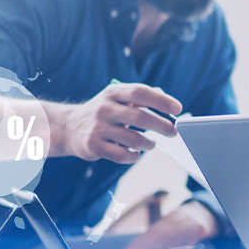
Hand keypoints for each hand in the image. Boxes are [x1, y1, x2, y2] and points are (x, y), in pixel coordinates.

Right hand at [54, 82, 181, 163]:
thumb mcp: (118, 98)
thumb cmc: (105, 113)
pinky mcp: (93, 146)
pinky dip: (134, 156)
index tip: (178, 109)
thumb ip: (142, 98)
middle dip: (162, 126)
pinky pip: (122, 155)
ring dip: (149, 144)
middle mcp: (104, 108)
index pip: (140, 92)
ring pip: (134, 139)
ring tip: (151, 144)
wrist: (70, 127)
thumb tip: (169, 102)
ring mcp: (97, 127)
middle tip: (173, 132)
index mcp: (113, 92)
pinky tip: (135, 153)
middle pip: (140, 117)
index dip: (161, 101)